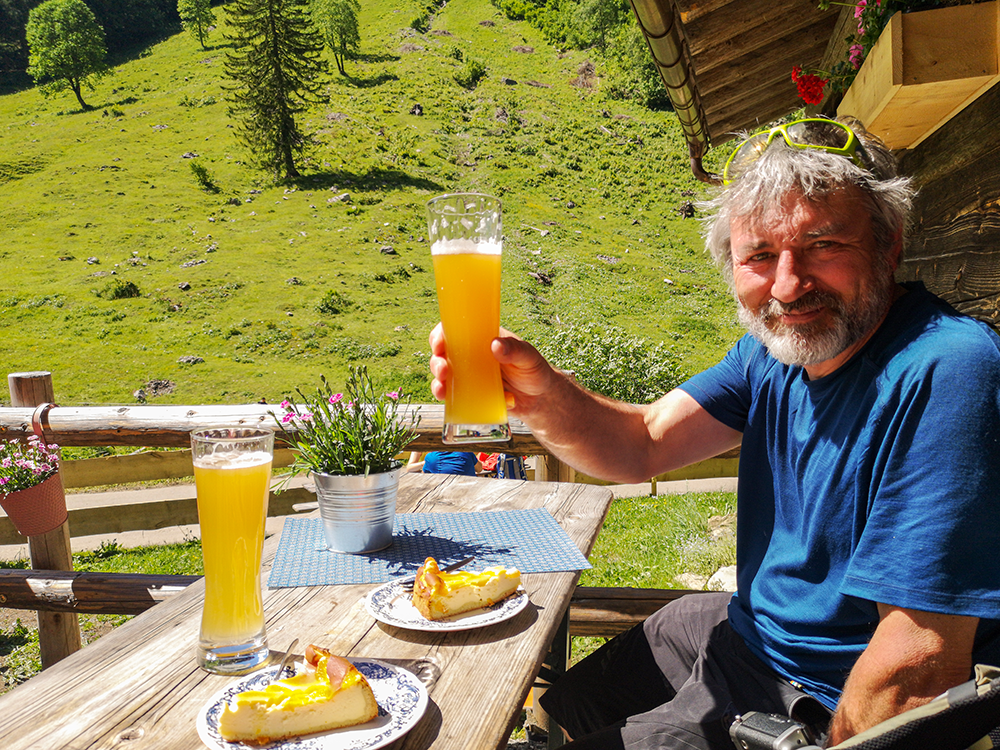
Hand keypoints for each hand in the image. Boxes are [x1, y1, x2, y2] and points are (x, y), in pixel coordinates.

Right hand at [428, 323, 555, 416]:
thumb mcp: (529, 358)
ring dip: (437, 380)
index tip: (439, 344)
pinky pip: (450, 394)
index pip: (456, 330)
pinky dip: (444, 396)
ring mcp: (468, 375)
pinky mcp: (469, 394)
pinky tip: (446, 398)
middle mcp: (471, 355)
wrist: (539, 400)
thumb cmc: (534, 371)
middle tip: (443, 370)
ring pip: (443, 374)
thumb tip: (495, 345)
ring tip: (442, 388)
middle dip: (437, 360)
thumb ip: (516, 350)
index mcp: (482, 339)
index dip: (441, 334)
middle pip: (443, 353)